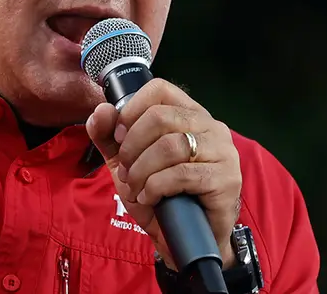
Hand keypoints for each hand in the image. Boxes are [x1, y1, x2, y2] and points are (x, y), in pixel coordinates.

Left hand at [85, 79, 241, 268]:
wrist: (183, 238)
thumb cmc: (158, 194)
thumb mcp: (125, 162)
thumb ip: (108, 136)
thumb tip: (101, 110)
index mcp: (188, 114)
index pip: (160, 89)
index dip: (131, 110)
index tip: (119, 138)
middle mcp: (211, 126)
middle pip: (160, 117)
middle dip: (132, 147)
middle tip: (127, 171)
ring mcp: (223, 151)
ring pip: (169, 146)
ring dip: (142, 170)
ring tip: (137, 187)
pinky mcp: (225, 179)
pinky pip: (181, 174)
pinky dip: (156, 188)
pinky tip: (151, 198)